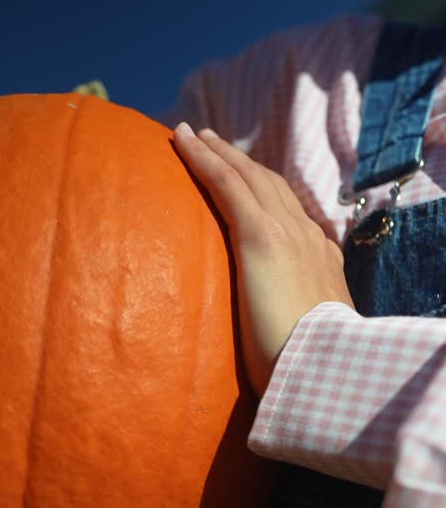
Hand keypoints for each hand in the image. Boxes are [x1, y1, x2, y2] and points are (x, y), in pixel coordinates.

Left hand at [173, 124, 354, 395]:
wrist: (325, 369)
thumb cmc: (311, 371)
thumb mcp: (307, 344)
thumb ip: (292, 332)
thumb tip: (275, 346)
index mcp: (321, 264)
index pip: (292, 218)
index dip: (268, 196)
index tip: (250, 187)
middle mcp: (307, 239)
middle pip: (270, 187)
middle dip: (242, 164)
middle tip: (214, 143)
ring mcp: (286, 234)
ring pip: (248, 178)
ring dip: (220, 153)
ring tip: (194, 136)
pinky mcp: (260, 237)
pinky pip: (227, 185)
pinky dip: (205, 160)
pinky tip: (182, 143)